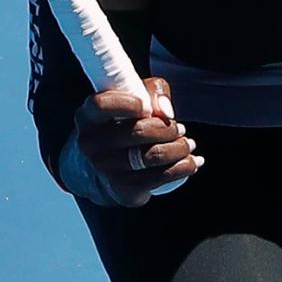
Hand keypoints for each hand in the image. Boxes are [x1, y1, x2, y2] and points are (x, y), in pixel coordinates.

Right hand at [64, 77, 202, 206]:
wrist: (101, 170)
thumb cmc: (121, 126)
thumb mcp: (131, 99)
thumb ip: (152, 91)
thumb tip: (167, 111)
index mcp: (87, 117)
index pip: (101, 106)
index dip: (128, 104)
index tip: (147, 107)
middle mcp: (90, 145)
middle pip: (138, 132)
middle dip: (168, 129)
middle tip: (180, 128)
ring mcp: (105, 169)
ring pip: (153, 156)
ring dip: (180, 148)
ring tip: (188, 143)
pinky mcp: (122, 189)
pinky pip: (160, 177)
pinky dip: (183, 167)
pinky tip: (193, 161)